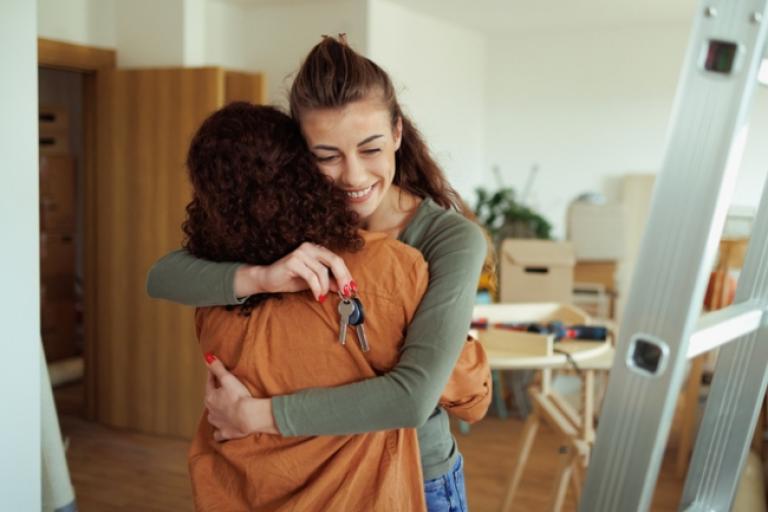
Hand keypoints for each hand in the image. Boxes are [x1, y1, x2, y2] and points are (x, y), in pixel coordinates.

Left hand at [204, 354, 278, 440]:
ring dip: (216, 412)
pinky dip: (220, 430)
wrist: (248, 417)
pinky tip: (223, 428)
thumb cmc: (239, 397)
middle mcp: (211, 411)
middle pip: (210, 400)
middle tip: (220, 390)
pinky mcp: (225, 433)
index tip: (214, 370)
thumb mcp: (228, 379)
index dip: (213, 376)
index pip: (209, 383)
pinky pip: (219, 433)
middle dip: (214, 395)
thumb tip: (207, 357)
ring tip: (222, 409)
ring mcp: (217, 423)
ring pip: (213, 417)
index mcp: (210, 397)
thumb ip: (217, 368)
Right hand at [234, 242, 354, 300]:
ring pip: (323, 270)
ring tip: (322, 296)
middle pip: (335, 261)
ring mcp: (300, 253)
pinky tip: (316, 296)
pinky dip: (316, 288)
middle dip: (342, 278)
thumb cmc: (291, 279)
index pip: (337, 260)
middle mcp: (309, 247)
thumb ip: (328, 282)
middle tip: (345, 292)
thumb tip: (344, 287)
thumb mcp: (314, 282)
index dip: (346, 274)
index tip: (352, 288)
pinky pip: (311, 276)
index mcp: (316, 249)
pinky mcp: (292, 261)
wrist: (268, 280)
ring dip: (326, 287)